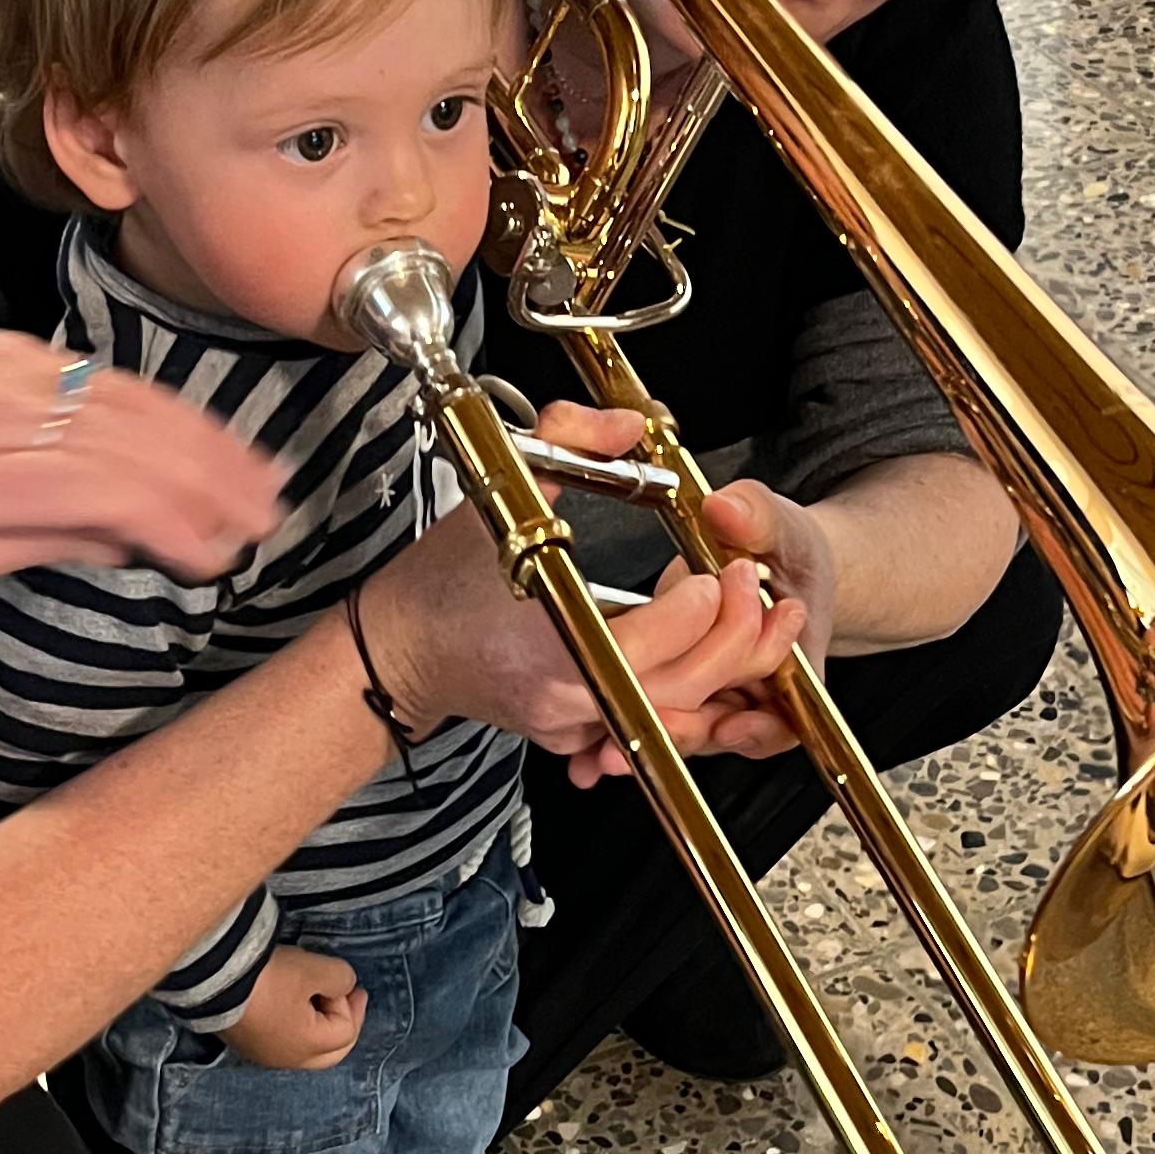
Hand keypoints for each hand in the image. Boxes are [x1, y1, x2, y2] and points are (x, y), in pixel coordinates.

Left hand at [0, 301, 280, 590]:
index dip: (173, 524)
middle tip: (267, 523)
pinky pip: (118, 383)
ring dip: (209, 445)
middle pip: (137, 446)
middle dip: (212, 485)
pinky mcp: (33, 354)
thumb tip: (125, 545)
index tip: (215, 559)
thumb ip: (23, 546)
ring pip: (138, 407)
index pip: (104, 493)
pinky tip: (211, 433)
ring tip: (265, 482)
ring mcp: (26, 376)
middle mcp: (10, 417)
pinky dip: (175, 410)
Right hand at [226, 943, 367, 1069]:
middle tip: (349, 996)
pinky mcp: (243, 1043)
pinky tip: (289, 1003)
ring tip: (317, 996)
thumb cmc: (269, 978)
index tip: (339, 979)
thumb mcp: (314, 969)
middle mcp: (286, 1060)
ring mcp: (261, 1055)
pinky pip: (280, 1041)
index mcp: (308, 1047)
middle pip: (330, 1053)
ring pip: (304, 1049)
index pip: (346, 1030)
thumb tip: (342, 986)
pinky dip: (294, 1025)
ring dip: (317, 1025)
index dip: (348, 1002)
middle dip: (343, 1024)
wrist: (211, 977)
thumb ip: (341, 978)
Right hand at [360, 412, 804, 783]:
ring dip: (726, 669)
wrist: (394, 652)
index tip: (719, 573)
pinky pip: (649, 719)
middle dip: (735, 639)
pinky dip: (689, 689)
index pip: (652, 641)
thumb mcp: (499, 494)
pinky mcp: (576, 732)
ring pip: (676, 713)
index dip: (697, 609)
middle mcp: (566, 699)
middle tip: (754, 587)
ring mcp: (573, 725)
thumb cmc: (436, 582)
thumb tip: (631, 420)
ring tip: (760, 620)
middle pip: (682, 687)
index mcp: (548, 648)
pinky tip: (719, 657)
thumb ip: (568, 441)